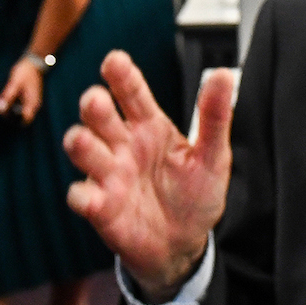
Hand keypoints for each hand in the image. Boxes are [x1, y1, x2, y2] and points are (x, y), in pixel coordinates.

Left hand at [0, 58, 45, 121]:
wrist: (33, 62)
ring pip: (18, 111)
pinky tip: (1, 97)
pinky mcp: (28, 98)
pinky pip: (19, 104)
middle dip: (7, 113)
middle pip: (20, 116)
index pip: (25, 120)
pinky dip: (10, 102)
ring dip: (8, 107)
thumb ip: (8, 97)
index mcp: (32, 103)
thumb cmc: (25, 72)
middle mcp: (33, 104)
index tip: (2, 114)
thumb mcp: (14, 83)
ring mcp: (31, 101)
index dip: (13, 120)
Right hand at [64, 53, 234, 300]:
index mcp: (149, 126)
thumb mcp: (213, 156)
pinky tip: (88, 195)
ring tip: (81, 139)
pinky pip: (82, 197)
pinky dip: (82, 195)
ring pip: (85, 150)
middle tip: (96, 99)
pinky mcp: (101, 207)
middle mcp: (123, 145)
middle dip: (94, 106)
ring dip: (80, 144)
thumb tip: (225, 74)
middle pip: (100, 117)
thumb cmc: (195, 195)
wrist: (185, 245)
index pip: (132, 94)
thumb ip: (215, 116)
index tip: (114, 60)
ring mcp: (109, 175)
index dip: (122, 76)